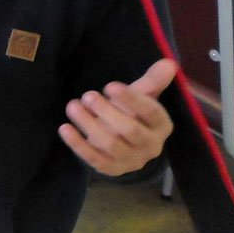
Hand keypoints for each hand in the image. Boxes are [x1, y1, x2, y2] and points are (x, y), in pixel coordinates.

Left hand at [59, 58, 175, 175]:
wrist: (127, 145)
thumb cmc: (134, 114)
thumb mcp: (143, 97)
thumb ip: (152, 81)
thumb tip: (168, 63)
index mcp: (161, 126)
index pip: (152, 113)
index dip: (131, 99)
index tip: (110, 86)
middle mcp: (151, 146)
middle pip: (130, 130)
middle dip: (106, 111)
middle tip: (88, 95)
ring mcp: (131, 160)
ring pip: (110, 145)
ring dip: (88, 124)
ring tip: (73, 106)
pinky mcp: (112, 169)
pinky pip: (94, 159)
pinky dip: (78, 144)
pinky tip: (65, 128)